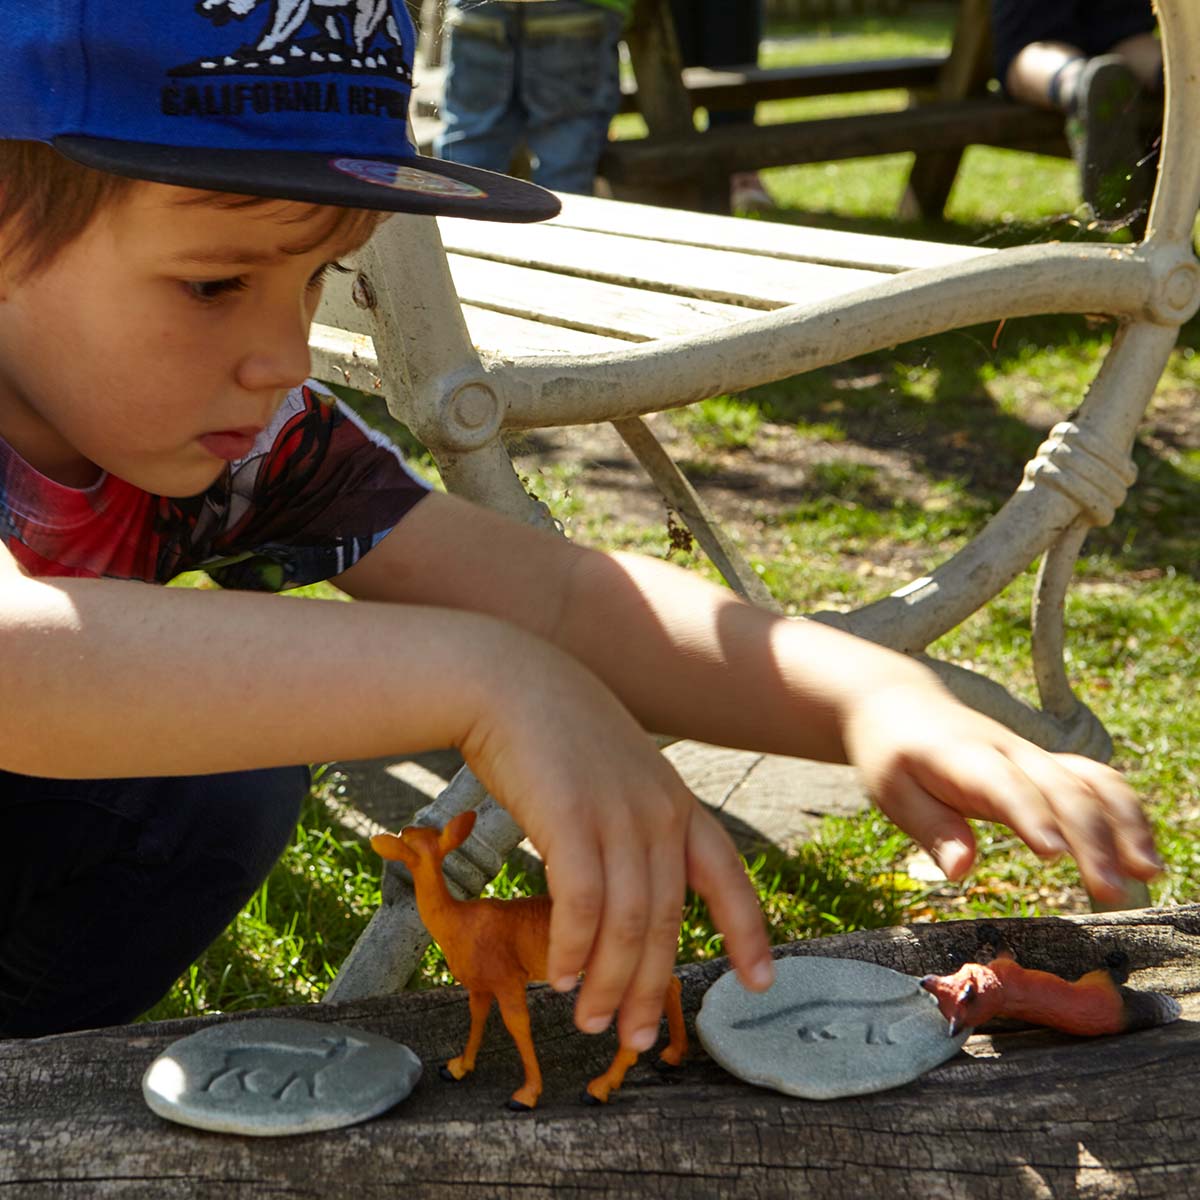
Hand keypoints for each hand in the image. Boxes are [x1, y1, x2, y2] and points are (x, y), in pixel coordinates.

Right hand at [458, 635, 773, 1049]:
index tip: (760, 981)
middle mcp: (658, 812)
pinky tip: (561, 976)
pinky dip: (575, 949)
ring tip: (593, 1021)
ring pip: (628, 922)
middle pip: (668, 918)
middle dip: (653, 985)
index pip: (727, 876)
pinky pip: (582, 904)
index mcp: (675, 801)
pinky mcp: (570, 819)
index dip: (747, 932)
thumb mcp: (613, 769)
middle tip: (636, 1038)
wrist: (507, 678)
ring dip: (611, 982)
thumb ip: (629, 818)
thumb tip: (621, 880)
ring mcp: (618, 814)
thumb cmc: (552, 728)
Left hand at [840, 681, 1161, 903]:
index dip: (1031, 816)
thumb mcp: (893, 791)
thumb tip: (961, 871)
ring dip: (1125, 822)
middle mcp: (1009, 752)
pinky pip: (1096, 780)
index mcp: (964, 758)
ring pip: (1091, 779)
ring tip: (1148, 872)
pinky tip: (1142, 851)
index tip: (1054, 854)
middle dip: (1092, 838)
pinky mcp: (1047, 764)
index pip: (1004, 786)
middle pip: (1061, 788)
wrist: (899, 701)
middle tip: (1111, 891)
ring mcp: (1033, 755)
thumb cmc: (892, 753)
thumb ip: (931, 828)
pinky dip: (1125, 811)